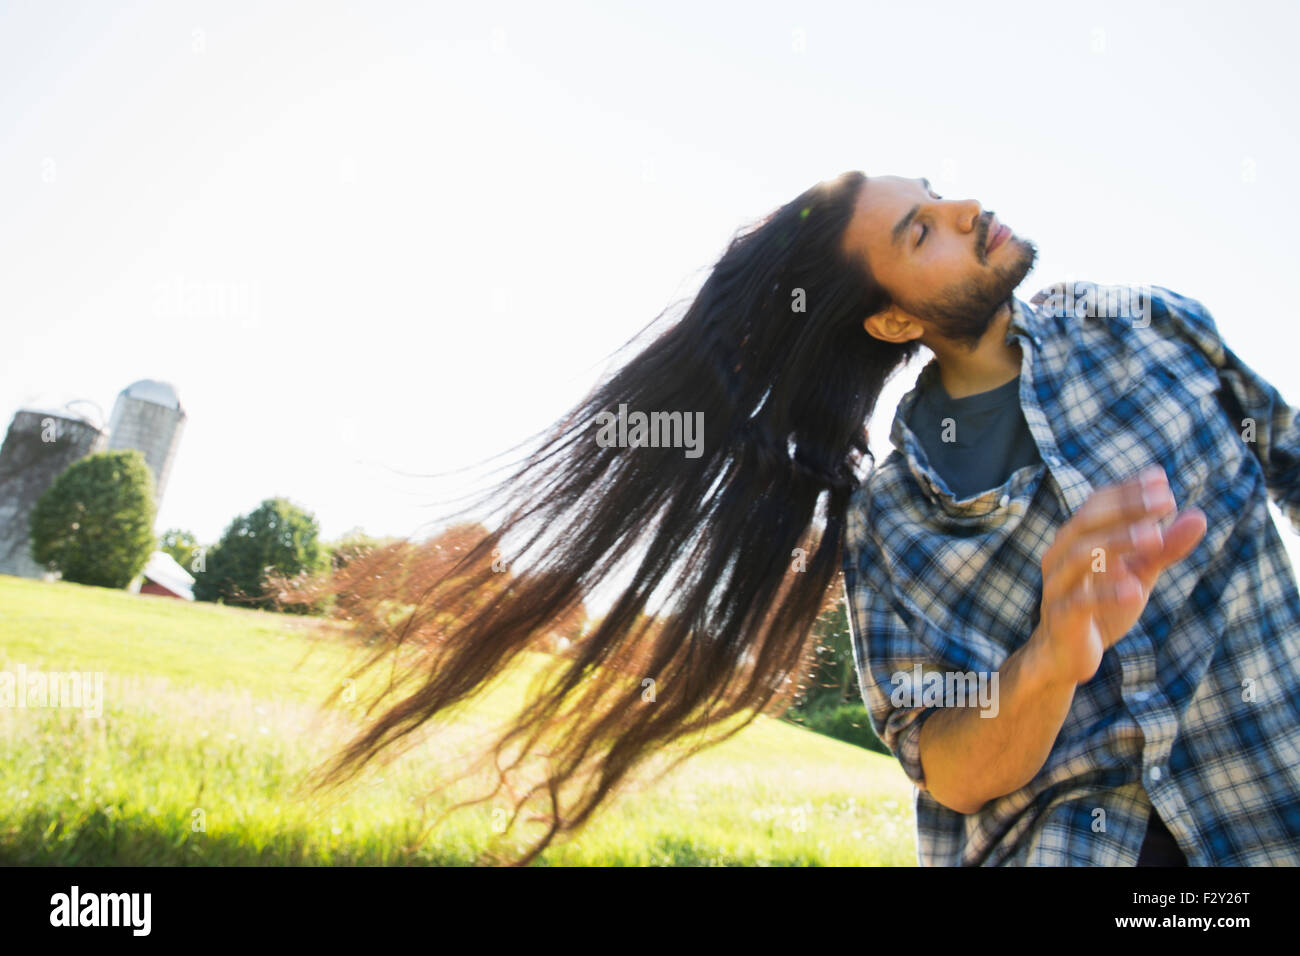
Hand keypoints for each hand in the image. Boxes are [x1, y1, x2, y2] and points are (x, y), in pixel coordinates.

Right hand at [1036, 465, 1206, 684]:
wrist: (1066, 655)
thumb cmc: (1101, 607)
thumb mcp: (1139, 573)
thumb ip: (1165, 547)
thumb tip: (1198, 515)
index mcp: (1076, 539)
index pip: (1097, 502)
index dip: (1127, 489)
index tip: (1160, 479)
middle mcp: (1060, 555)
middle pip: (1086, 521)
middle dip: (1125, 507)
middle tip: (1165, 500)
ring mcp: (1057, 585)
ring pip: (1080, 554)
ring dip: (1117, 542)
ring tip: (1154, 537)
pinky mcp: (1061, 617)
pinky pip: (1080, 601)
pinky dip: (1106, 593)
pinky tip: (1134, 588)